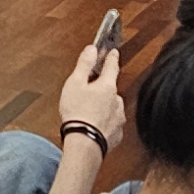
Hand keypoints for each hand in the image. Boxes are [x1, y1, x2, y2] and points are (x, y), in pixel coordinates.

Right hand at [58, 39, 128, 155]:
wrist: (84, 143)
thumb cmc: (77, 114)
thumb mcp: (75, 83)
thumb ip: (84, 64)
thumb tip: (92, 50)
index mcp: (107, 86)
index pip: (112, 66)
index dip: (111, 57)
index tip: (113, 52)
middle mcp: (117, 100)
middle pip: (111, 89)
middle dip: (102, 89)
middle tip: (87, 93)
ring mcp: (118, 117)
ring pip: (112, 107)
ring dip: (103, 107)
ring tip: (87, 113)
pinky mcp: (117, 133)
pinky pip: (111, 123)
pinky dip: (104, 123)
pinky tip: (93, 126)